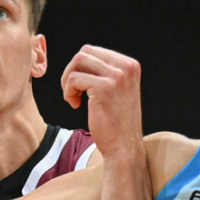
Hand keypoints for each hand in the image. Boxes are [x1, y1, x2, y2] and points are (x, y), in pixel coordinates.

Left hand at [60, 46, 143, 163]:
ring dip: (68, 80)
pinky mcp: (103, 88)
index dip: (82, 68)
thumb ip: (107, 72)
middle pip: (85, 52)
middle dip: (73, 71)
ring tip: (73, 98)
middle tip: (73, 92)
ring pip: (78, 61)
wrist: (124, 147)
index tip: (83, 88)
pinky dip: (68, 91)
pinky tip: (75, 105)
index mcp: (131, 65)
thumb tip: (83, 56)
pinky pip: (74, 78)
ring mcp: (116, 76)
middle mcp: (126, 67)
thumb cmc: (117, 123)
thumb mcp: (119, 90)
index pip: (95, 51)